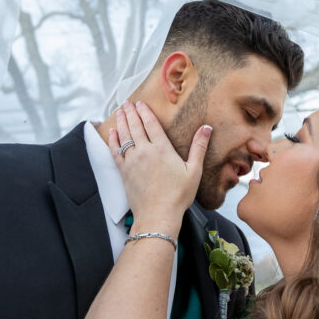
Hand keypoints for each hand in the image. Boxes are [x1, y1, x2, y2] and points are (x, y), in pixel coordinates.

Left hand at [108, 101, 210, 234]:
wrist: (158, 215)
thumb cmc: (178, 196)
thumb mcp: (194, 171)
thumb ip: (198, 147)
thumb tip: (206, 128)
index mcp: (162, 149)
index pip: (151, 124)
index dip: (145, 112)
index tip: (140, 103)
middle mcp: (144, 151)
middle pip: (135, 126)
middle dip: (131, 113)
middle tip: (127, 103)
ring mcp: (132, 161)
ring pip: (124, 136)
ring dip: (121, 122)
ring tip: (120, 111)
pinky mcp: (124, 172)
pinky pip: (115, 151)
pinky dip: (113, 140)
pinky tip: (112, 133)